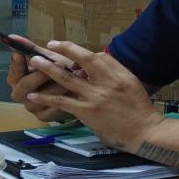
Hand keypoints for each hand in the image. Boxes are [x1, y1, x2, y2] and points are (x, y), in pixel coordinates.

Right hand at [5, 35, 77, 121]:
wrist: (72, 92)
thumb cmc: (57, 71)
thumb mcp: (46, 58)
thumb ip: (30, 48)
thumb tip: (11, 37)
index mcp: (16, 80)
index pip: (13, 72)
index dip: (16, 63)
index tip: (21, 53)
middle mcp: (20, 95)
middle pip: (26, 85)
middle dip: (43, 74)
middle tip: (57, 64)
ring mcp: (31, 107)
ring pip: (44, 95)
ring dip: (60, 83)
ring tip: (74, 74)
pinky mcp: (44, 116)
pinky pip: (55, 106)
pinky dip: (67, 96)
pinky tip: (77, 88)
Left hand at [26, 42, 163, 151]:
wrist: (145, 132)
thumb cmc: (139, 109)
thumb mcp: (132, 84)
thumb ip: (115, 73)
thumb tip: (97, 63)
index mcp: (119, 74)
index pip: (98, 56)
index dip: (81, 53)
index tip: (68, 50)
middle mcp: (107, 82)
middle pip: (82, 60)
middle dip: (63, 50)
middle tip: (47, 46)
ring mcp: (96, 97)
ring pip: (67, 78)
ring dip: (48, 69)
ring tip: (34, 62)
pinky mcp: (87, 112)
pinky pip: (62, 102)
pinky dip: (46, 97)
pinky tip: (33, 96)